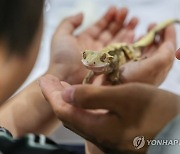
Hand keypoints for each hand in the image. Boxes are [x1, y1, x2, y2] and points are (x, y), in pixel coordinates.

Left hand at [39, 75, 178, 152]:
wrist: (179, 130)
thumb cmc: (157, 112)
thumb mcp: (125, 97)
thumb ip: (93, 97)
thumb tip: (65, 95)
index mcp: (98, 128)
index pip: (63, 111)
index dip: (51, 95)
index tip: (44, 79)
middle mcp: (99, 136)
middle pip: (69, 115)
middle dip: (57, 96)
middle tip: (50, 81)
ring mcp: (106, 135)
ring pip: (80, 116)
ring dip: (70, 100)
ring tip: (63, 85)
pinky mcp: (114, 131)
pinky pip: (91, 117)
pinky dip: (83, 104)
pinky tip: (84, 96)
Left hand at [47, 7, 137, 83]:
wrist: (65, 79)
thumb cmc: (61, 58)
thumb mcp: (61, 36)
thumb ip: (69, 23)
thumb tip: (82, 14)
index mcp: (86, 39)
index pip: (99, 26)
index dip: (107, 18)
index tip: (115, 8)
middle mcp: (96, 47)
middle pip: (110, 32)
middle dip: (119, 21)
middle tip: (127, 11)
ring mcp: (104, 56)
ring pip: (117, 41)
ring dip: (126, 30)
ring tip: (134, 20)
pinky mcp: (110, 65)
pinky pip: (121, 52)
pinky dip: (128, 43)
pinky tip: (133, 34)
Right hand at [119, 24, 175, 85]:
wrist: (112, 90)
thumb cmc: (132, 80)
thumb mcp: (152, 68)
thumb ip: (164, 55)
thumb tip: (169, 44)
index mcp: (159, 69)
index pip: (169, 50)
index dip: (170, 37)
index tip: (168, 24)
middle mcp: (150, 67)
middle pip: (159, 48)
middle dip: (159, 35)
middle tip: (153, 25)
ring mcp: (139, 66)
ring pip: (148, 49)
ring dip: (149, 38)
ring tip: (146, 28)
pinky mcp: (129, 65)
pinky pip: (136, 51)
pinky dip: (138, 43)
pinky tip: (136, 38)